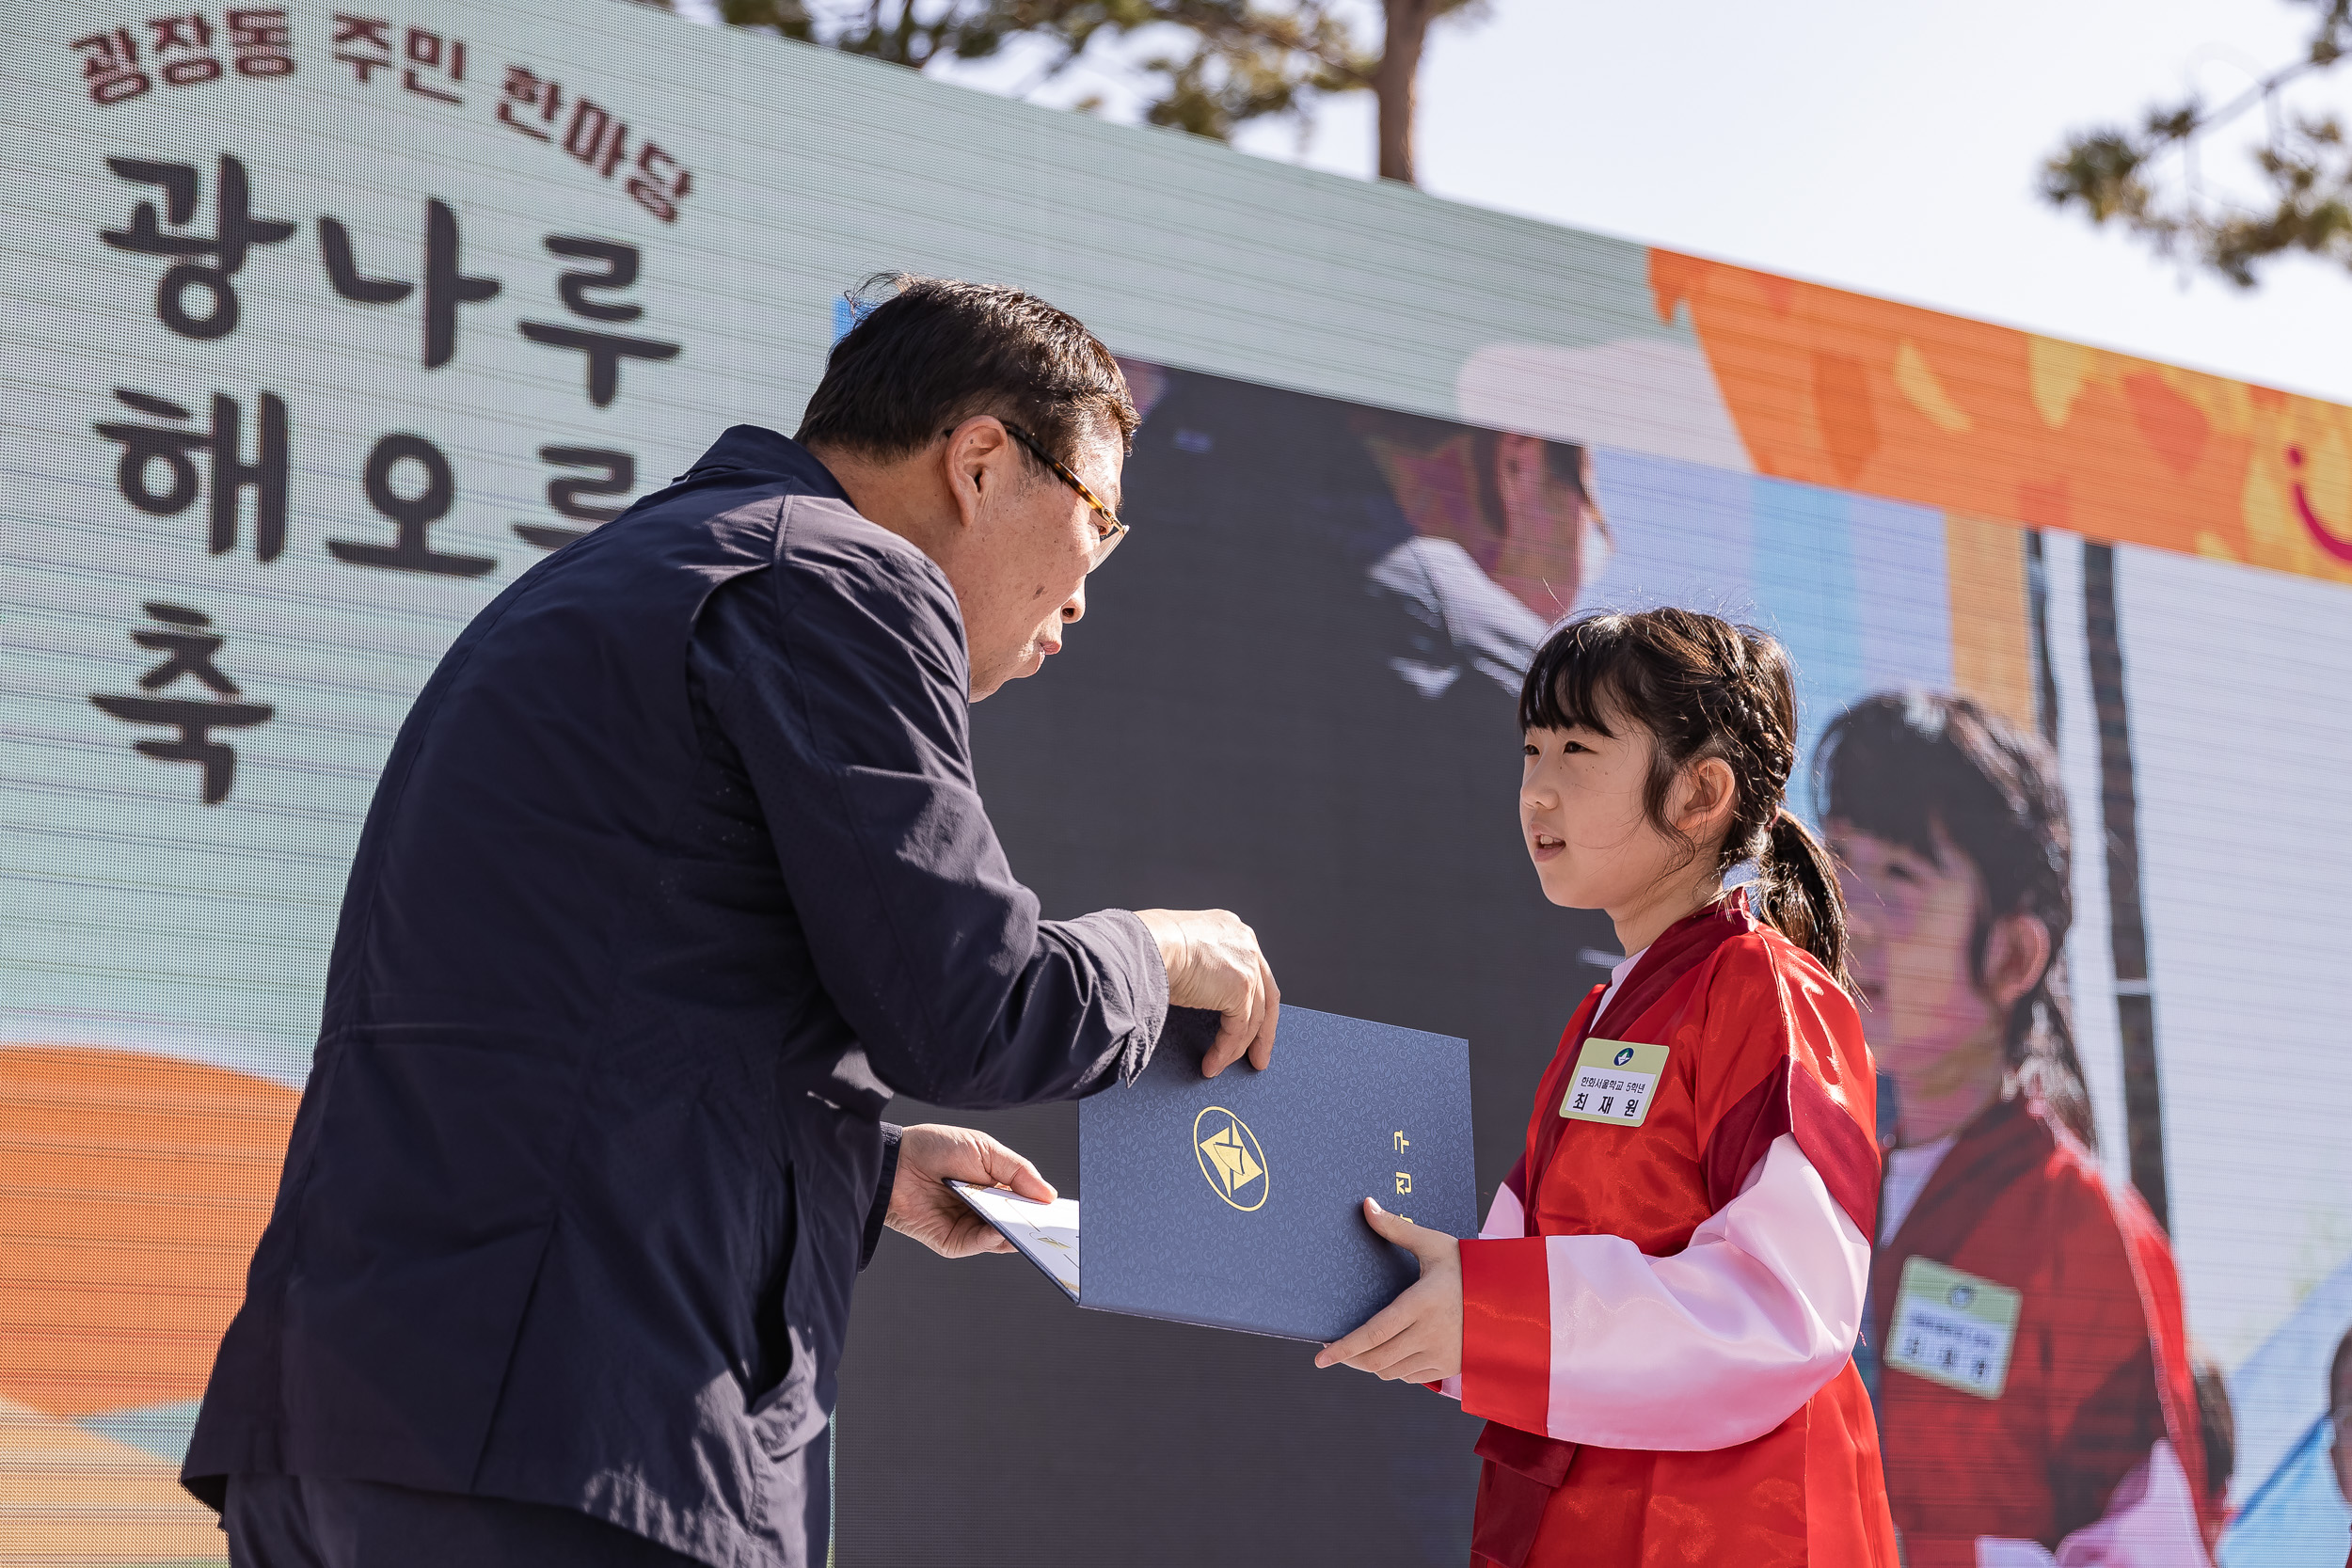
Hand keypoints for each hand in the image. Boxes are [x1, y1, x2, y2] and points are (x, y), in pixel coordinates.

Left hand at [884, 1124, 1055, 1258]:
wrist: (894, 1161)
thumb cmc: (936, 1148)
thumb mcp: (985, 1149)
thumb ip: (1019, 1172)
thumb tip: (1050, 1195)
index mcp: (994, 1185)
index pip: (1025, 1200)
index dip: (1043, 1206)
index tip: (1063, 1212)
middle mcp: (983, 1208)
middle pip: (1016, 1222)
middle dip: (1035, 1224)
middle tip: (1056, 1227)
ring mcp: (969, 1226)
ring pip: (1001, 1237)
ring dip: (1016, 1234)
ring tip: (1033, 1230)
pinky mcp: (952, 1242)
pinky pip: (978, 1244)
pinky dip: (991, 1239)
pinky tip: (1000, 1230)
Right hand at [1134, 908, 1279, 1076]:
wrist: (1142, 945)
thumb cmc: (1146, 947)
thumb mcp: (1181, 952)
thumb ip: (1198, 968)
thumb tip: (1195, 993)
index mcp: (1231, 931)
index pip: (1253, 972)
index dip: (1253, 1002)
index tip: (1250, 1025)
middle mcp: (1245, 944)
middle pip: (1266, 995)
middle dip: (1262, 1031)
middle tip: (1257, 1056)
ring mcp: (1247, 965)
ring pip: (1253, 1017)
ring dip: (1237, 1048)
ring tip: (1221, 1066)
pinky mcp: (1241, 987)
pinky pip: (1238, 1029)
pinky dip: (1226, 1050)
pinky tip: (1212, 1063)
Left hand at [1312, 1199, 1461, 1383]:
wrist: (1514, 1295)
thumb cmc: (1469, 1266)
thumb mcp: (1434, 1244)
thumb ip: (1397, 1228)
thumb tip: (1366, 1205)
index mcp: (1422, 1304)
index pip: (1374, 1333)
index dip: (1344, 1348)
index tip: (1321, 1357)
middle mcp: (1431, 1335)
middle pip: (1377, 1359)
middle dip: (1351, 1359)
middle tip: (1334, 1352)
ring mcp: (1442, 1355)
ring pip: (1392, 1372)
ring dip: (1371, 1365)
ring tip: (1361, 1351)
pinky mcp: (1451, 1367)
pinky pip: (1411, 1378)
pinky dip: (1395, 1370)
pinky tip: (1391, 1353)